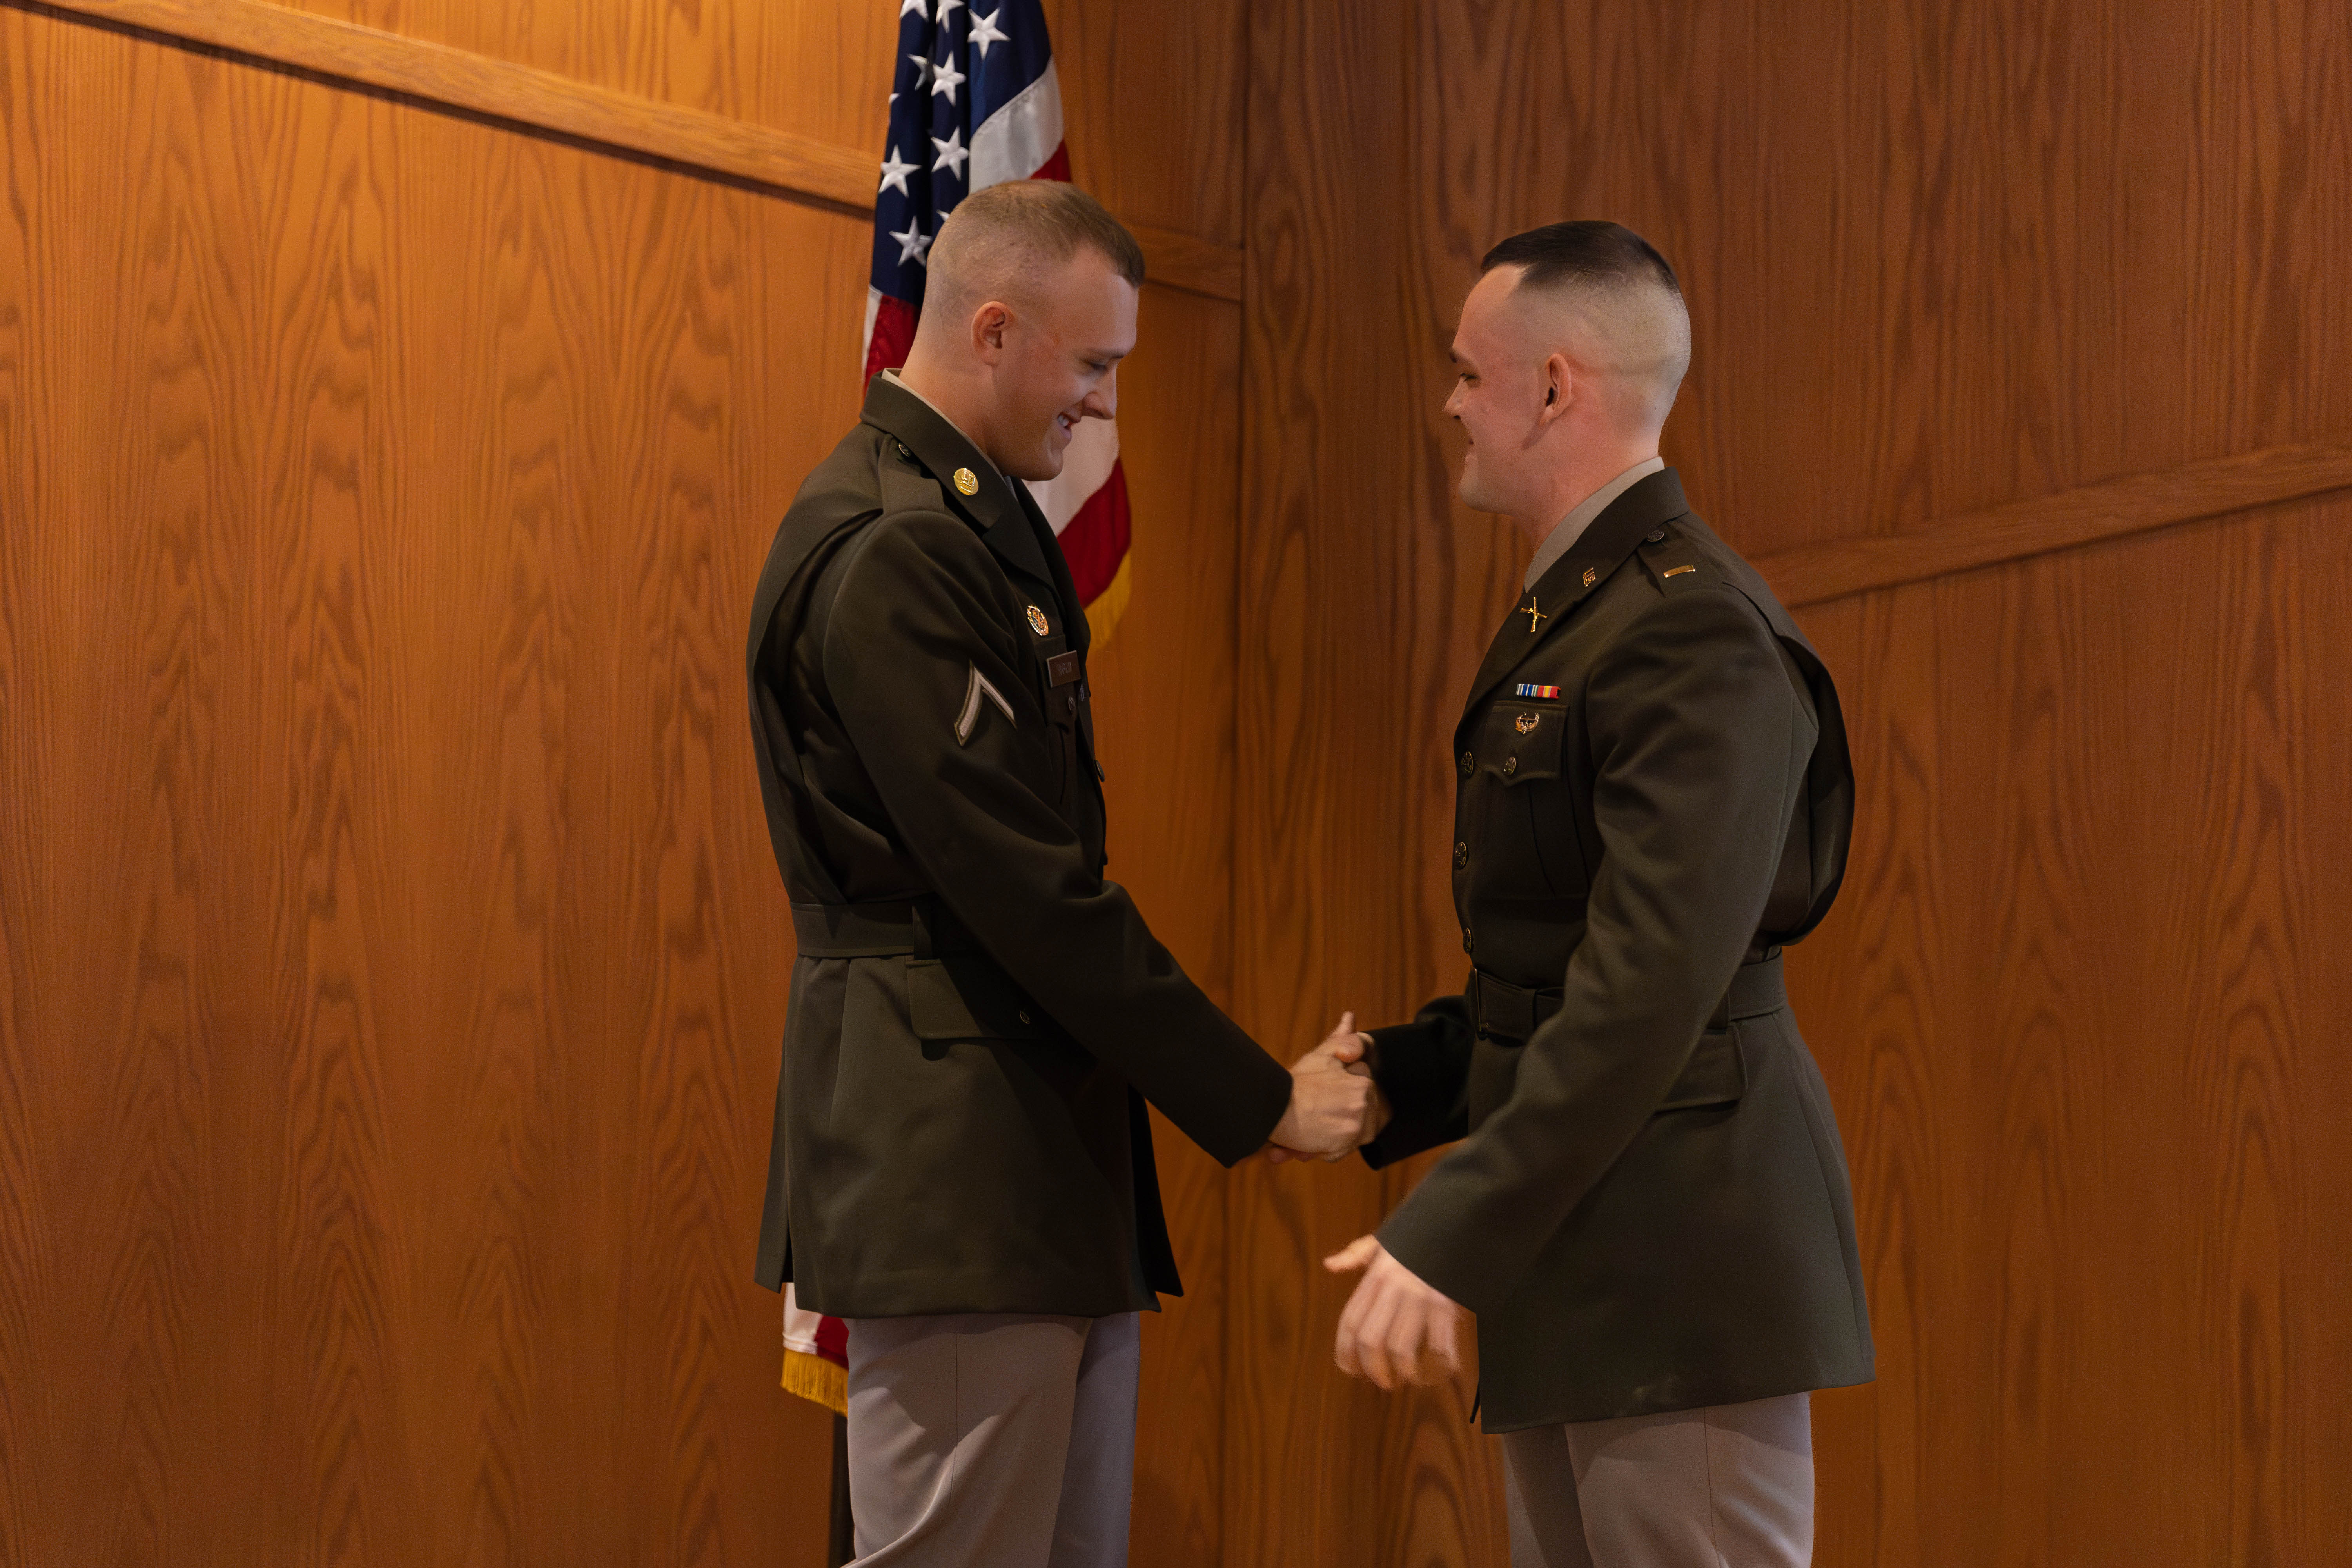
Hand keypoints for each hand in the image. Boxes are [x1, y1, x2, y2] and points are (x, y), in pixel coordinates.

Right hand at [1267, 1012, 1379, 1160]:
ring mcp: (1358, 1121)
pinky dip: (1325, 1151)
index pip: (1365, 1102)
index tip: (1325, 1102)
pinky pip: (1340, 1152)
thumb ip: (1342, 1039)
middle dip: (1340, 1123)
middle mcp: (1365, 1099)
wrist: (1273, 1106)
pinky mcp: (1346, 1141)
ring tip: (1311, 1128)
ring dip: (1332, 1138)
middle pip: (1361, 1122)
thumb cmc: (1295, 1082)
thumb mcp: (1320, 1056)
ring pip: (1351, 1138)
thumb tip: (1350, 1016)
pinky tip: (1309, 1141)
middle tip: (1316, 1117)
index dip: (1344, 1105)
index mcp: (1364, 1080)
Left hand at [1325, 1235, 1463, 1390]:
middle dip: (1373, 1368)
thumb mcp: (1384, 1241)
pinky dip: (1440, 1364)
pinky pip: (1438, 1344)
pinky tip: (1440, 1370)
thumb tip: (1330, 1265)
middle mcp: (1393, 1288)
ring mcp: (1420, 1296)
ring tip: (1407, 1379)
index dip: (1345, 1350)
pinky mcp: (1446, 1304)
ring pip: (1400, 1347)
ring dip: (1402, 1371)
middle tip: (1383, 1382)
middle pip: (1371, 1339)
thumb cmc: (1418, 1237)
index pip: (1350, 1321)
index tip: (1348, 1369)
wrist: (1456, 1221)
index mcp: (1375, 1276)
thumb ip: (1356, 1254)